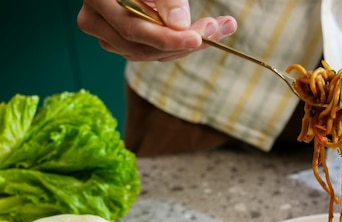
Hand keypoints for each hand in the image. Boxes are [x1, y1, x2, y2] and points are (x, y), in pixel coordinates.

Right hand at [77, 0, 236, 60]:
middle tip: (220, 28)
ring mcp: (107, 36)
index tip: (199, 37)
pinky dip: (178, 46)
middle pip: (143, 48)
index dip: (168, 38)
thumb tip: (179, 24)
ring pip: (150, 54)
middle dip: (184, 43)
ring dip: (186, 47)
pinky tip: (203, 35)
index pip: (134, 30)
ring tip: (220, 28)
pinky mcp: (121, 43)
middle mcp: (96, 22)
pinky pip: (152, 52)